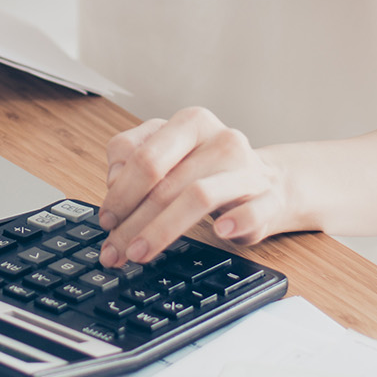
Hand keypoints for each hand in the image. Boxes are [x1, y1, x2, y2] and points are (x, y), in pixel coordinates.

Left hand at [98, 107, 297, 266]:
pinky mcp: (270, 198)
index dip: (119, 191)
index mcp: (190, 123)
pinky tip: (219, 232)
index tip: (106, 219)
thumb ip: (135, 159)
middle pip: (165, 181)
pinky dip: (236, 222)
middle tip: (114, 249)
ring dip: (162, 230)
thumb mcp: (170, 155)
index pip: (143, 155)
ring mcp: (247, 169)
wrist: (270, 183)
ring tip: (140, 253)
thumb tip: (114, 183)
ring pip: (198, 196)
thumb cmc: (208, 171)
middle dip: (132, 221)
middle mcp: (220, 139)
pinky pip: (253, 210)